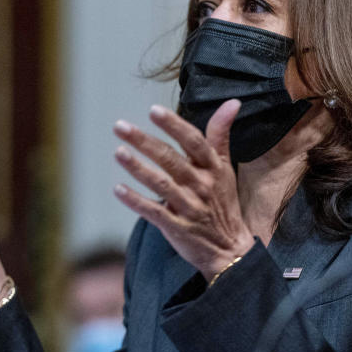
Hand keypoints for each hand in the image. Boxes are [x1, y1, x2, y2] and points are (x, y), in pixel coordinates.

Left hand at [112, 100, 254, 279]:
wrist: (230, 248)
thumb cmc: (223, 203)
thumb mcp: (225, 168)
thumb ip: (221, 136)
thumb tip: (233, 102)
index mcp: (213, 168)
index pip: (193, 142)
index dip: (174, 125)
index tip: (154, 110)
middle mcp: (201, 186)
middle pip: (171, 160)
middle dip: (144, 142)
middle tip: (120, 126)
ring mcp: (189, 207)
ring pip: (161, 184)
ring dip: (138, 168)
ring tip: (118, 152)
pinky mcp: (177, 227)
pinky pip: (154, 212)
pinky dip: (136, 201)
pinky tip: (118, 189)